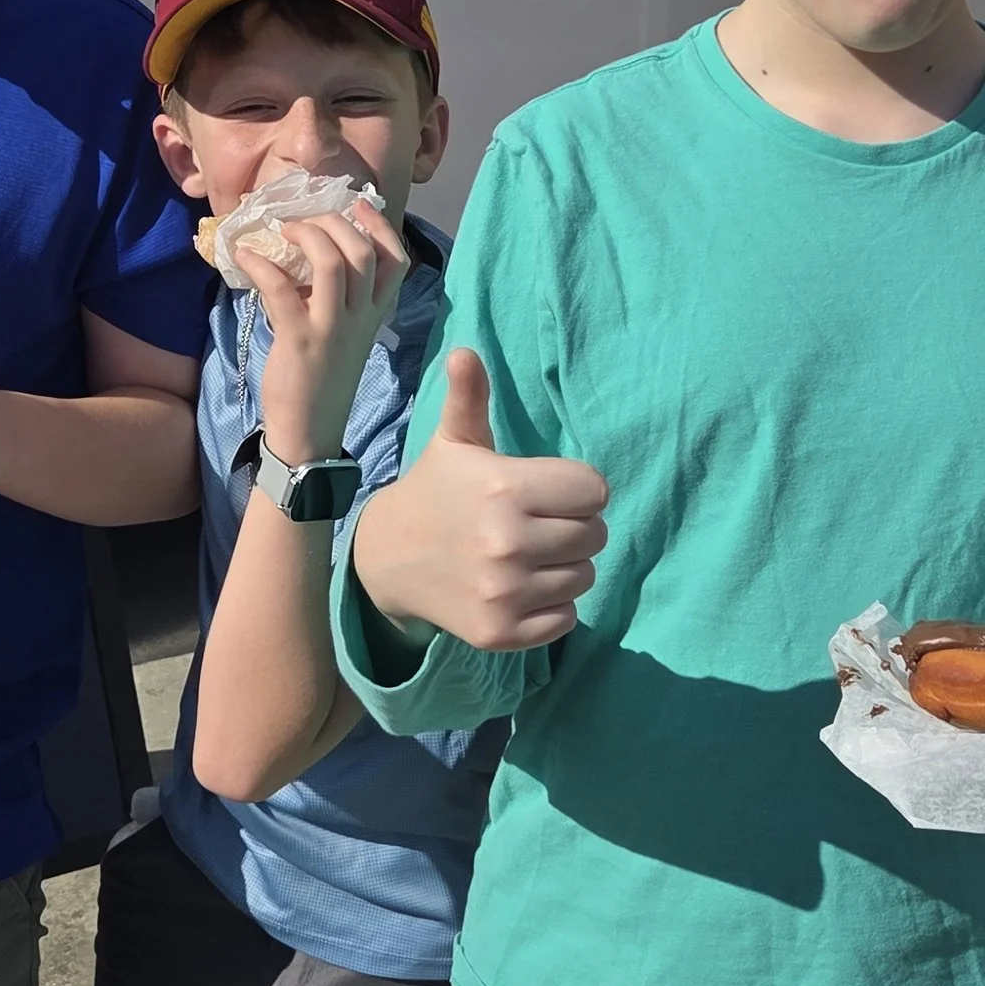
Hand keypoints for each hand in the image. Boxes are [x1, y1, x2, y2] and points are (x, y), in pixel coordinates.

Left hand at [249, 201, 410, 459]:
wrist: (308, 434)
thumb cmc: (319, 380)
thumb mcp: (339, 334)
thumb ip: (329, 298)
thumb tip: (298, 258)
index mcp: (375, 315)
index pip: (396, 260)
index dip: (379, 226)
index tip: (355, 206)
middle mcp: (362, 318)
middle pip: (364, 251)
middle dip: (334, 222)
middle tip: (303, 220)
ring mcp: (334, 328)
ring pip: (334, 263)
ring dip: (305, 236)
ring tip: (281, 231)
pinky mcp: (301, 340)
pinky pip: (283, 288)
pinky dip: (262, 265)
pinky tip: (246, 257)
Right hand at [352, 349, 607, 650]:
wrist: (388, 559)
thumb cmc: (438, 491)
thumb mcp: (455, 442)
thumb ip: (470, 397)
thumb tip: (464, 353)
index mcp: (505, 488)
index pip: (595, 491)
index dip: (576, 489)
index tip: (547, 491)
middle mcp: (507, 542)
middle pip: (596, 535)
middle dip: (575, 527)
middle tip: (537, 523)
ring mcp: (504, 592)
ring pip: (585, 577)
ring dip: (566, 566)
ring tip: (528, 554)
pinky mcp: (500, 632)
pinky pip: (566, 618)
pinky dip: (553, 606)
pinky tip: (522, 588)